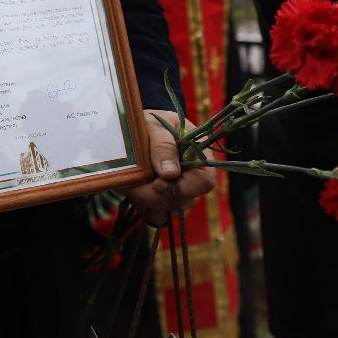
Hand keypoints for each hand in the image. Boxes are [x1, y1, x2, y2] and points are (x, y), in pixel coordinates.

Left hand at [121, 110, 215, 224]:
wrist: (137, 126)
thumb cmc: (150, 121)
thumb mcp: (154, 124)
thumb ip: (163, 145)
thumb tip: (170, 174)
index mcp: (199, 154)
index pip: (204, 181)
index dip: (183, 187)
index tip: (157, 182)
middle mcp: (193, 175)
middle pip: (185, 201)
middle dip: (158, 196)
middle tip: (136, 183)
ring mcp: (179, 189)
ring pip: (170, 210)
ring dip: (148, 200)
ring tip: (133, 181)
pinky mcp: (164, 198)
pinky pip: (158, 215)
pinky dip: (144, 206)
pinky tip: (135, 191)